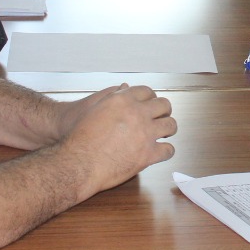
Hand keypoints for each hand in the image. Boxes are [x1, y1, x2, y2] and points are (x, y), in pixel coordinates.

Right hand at [62, 84, 176, 191]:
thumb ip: (112, 97)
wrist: (79, 162)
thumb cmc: (80, 137)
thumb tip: (125, 87)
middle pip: (164, 105)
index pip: (147, 92)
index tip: (150, 104)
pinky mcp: (148, 154)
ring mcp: (146, 134)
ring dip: (168, 128)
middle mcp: (138, 114)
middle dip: (163, 111)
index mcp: (124, 100)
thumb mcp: (93, 109)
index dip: (150, 98)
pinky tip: (160, 152)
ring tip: (164, 133)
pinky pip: (168, 150)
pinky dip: (166, 151)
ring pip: (171, 125)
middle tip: (160, 117)